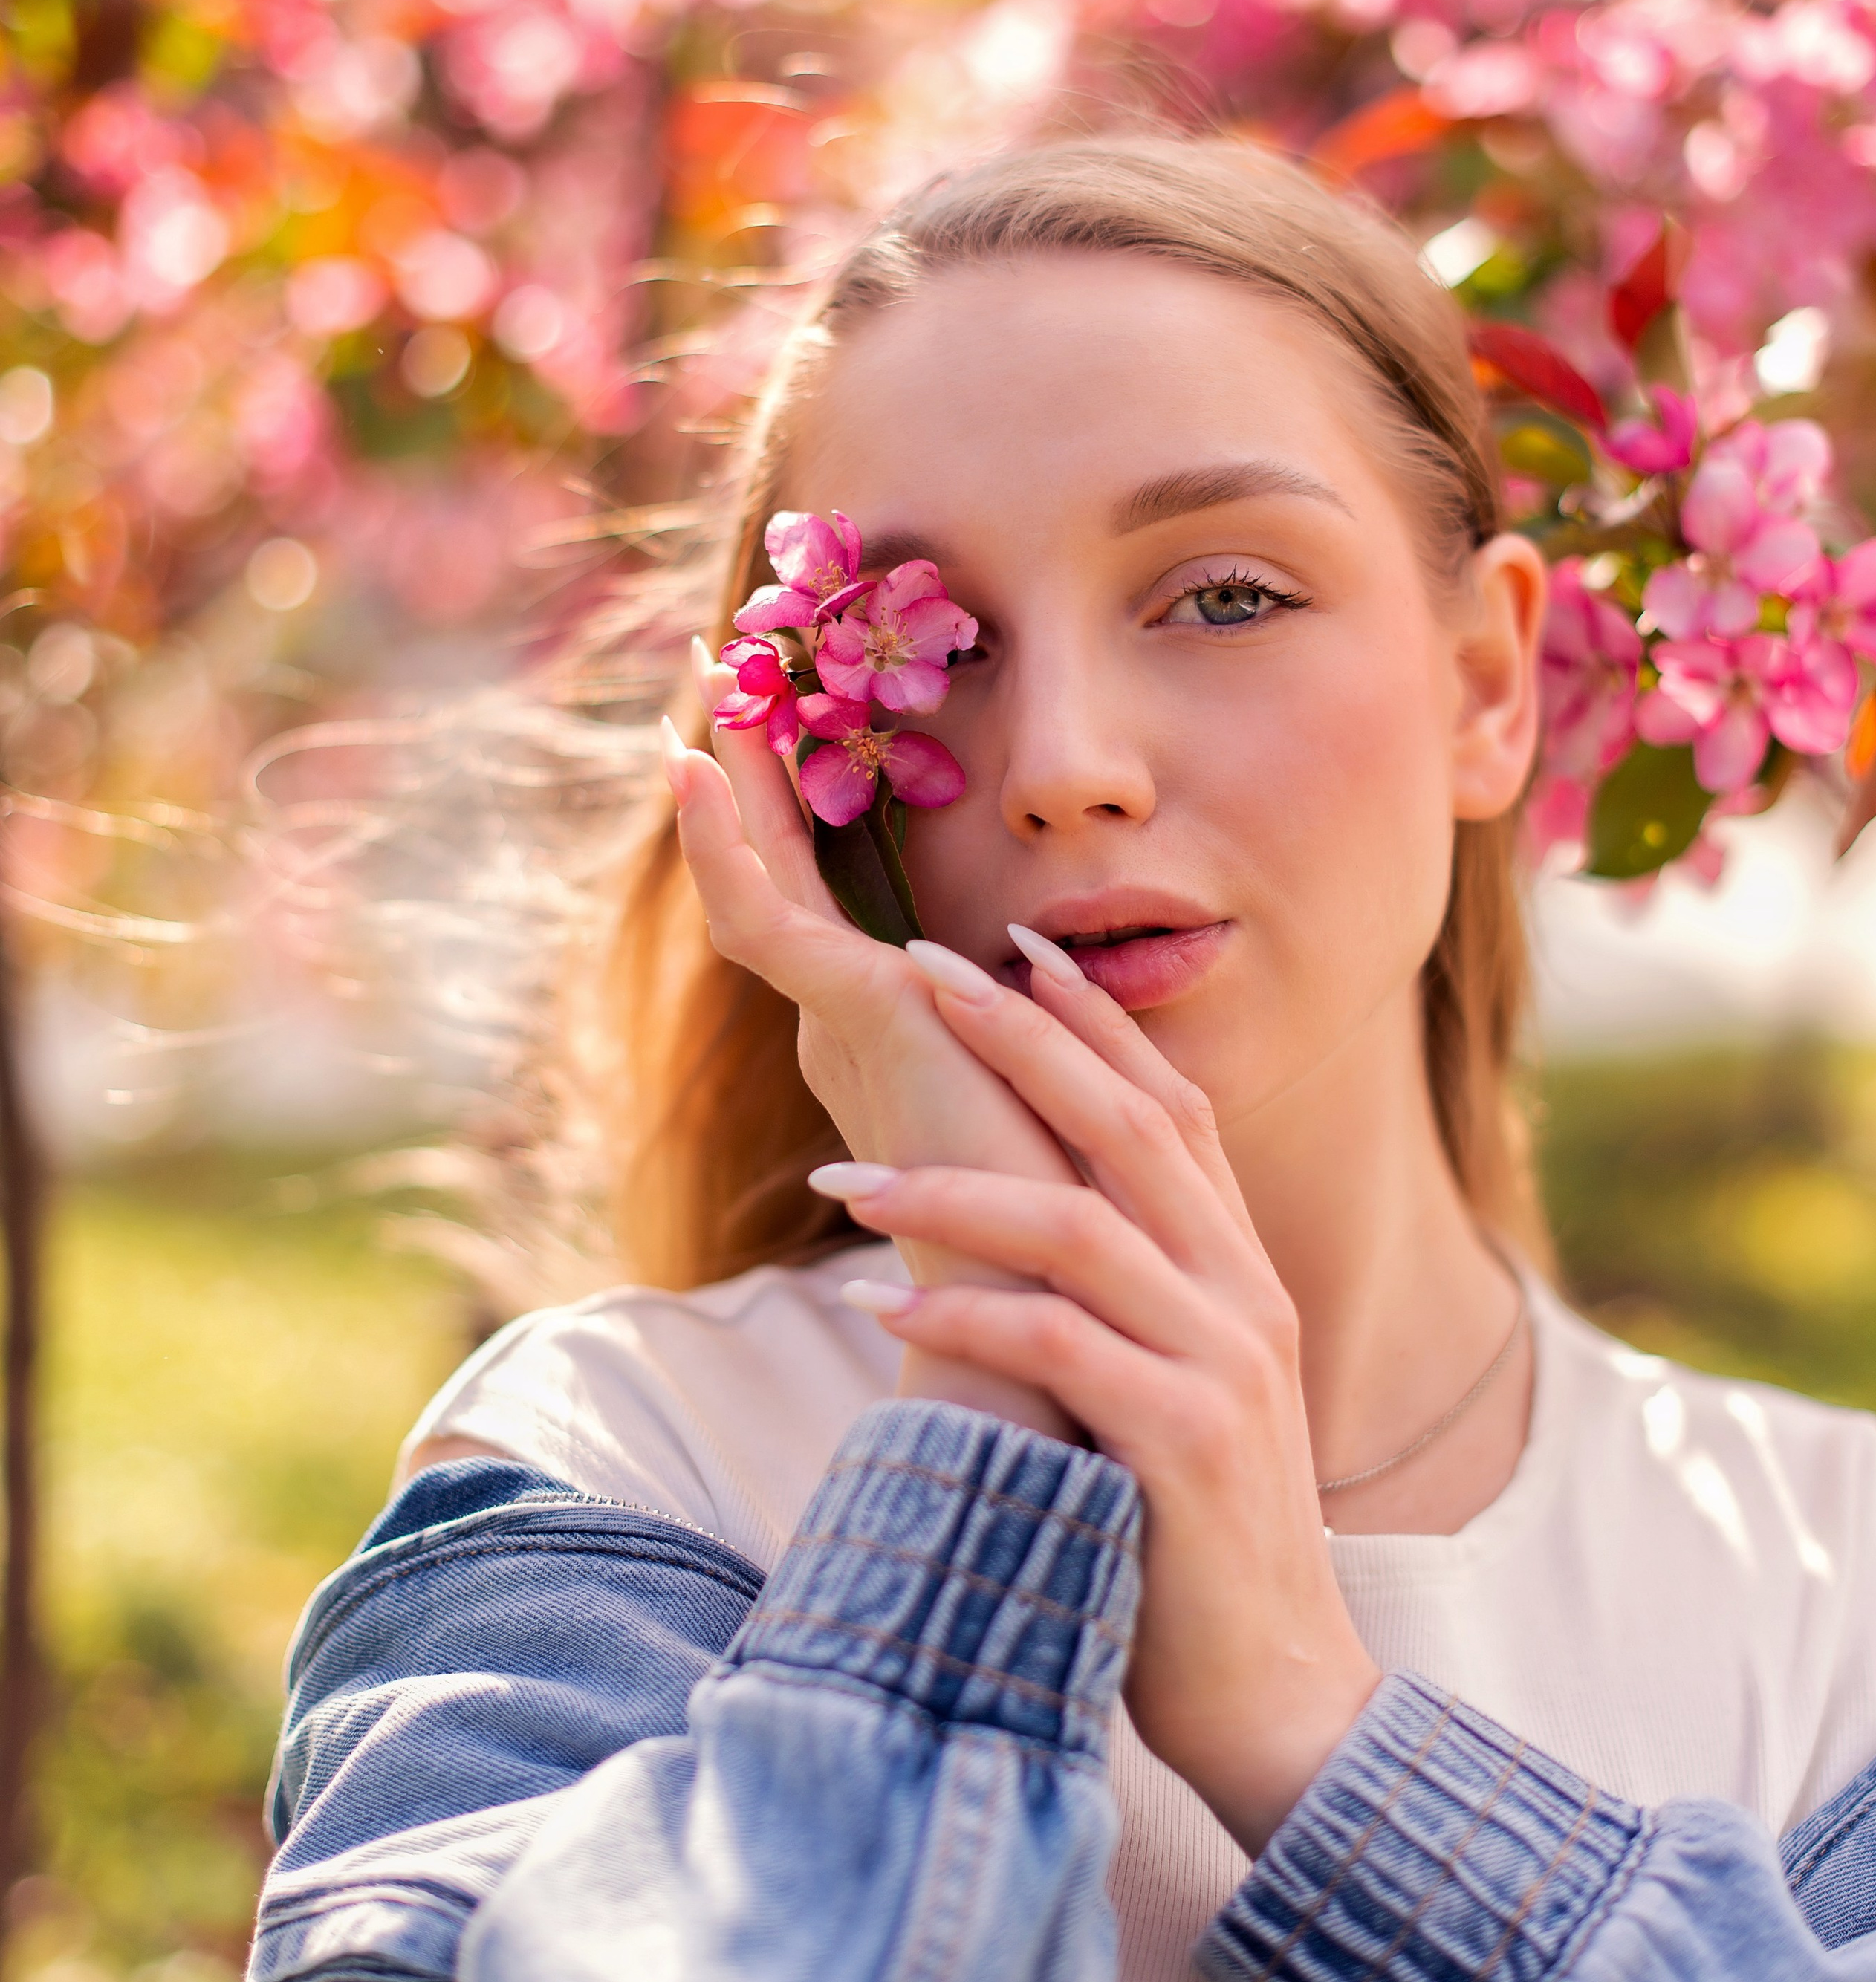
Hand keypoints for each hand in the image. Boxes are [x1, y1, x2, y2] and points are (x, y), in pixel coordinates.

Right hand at [663, 653, 1081, 1436]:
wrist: (1057, 1316)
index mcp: (891, 1037)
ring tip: (706, 673)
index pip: (826, 898)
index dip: (797, 809)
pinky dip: (725, 838)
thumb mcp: (1060, 1081)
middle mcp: (849, 1023)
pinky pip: (764, 914)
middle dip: (750, 770)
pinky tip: (695, 767)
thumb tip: (1033, 965)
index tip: (790, 715)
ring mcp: (840, 1021)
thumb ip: (1034, 1025)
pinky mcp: (848, 1020)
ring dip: (729, 776)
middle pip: (778, 871)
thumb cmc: (1073, 1229)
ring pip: (759, 877)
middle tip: (721, 665)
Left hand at [812, 939, 1380, 1854]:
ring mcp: (1224, 1364)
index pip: (1172, 1107)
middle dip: (1019, 1038)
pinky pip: (1059, 1346)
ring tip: (841, 1178)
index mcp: (1242, 1274)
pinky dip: (967, 1314)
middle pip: (1128, 1125)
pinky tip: (882, 1302)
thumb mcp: (1176, 1397)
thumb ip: (1132, 1309)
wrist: (1281, 1696)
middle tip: (914, 973)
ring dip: (954, 1190)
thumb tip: (1025, 1235)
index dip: (1094, 1021)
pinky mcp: (1186, 1441)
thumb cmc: (1194, 1545)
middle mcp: (1244, 1295)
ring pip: (1080, 1225)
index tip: (1009, 947)